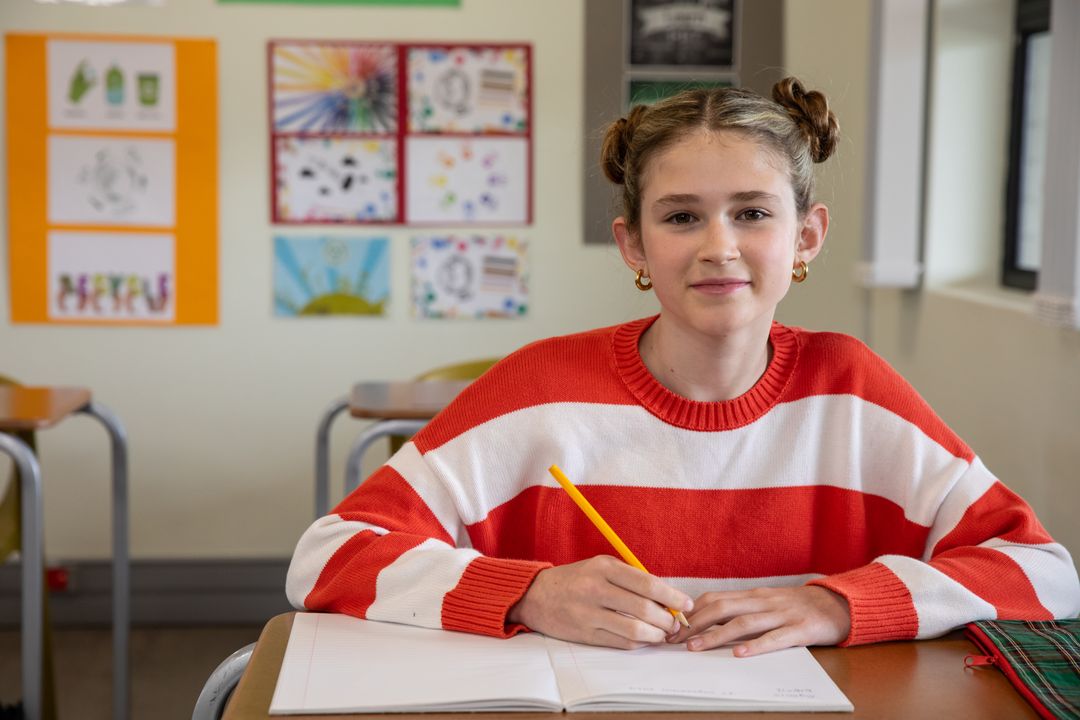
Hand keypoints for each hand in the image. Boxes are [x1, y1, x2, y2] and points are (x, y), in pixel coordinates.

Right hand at [507, 555, 693, 649]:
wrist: (536, 595)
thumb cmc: (576, 579)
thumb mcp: (601, 566)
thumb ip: (631, 578)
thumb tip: (666, 595)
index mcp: (604, 567)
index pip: (648, 583)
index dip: (672, 596)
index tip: (686, 604)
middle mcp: (596, 589)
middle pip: (644, 609)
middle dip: (667, 619)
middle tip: (676, 623)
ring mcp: (589, 614)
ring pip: (634, 630)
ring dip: (656, 635)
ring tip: (662, 633)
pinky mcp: (585, 634)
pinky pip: (620, 642)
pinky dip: (638, 642)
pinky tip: (643, 638)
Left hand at [668, 585, 849, 656]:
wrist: (838, 605)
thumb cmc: (797, 607)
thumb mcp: (767, 603)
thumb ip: (742, 610)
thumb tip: (708, 621)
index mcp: (753, 595)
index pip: (715, 598)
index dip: (692, 612)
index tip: (672, 626)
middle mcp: (763, 601)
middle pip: (722, 608)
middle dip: (695, 624)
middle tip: (674, 640)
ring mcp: (781, 614)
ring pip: (743, 622)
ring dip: (716, 635)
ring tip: (696, 647)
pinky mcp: (800, 629)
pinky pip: (775, 638)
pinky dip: (755, 645)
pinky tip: (740, 654)